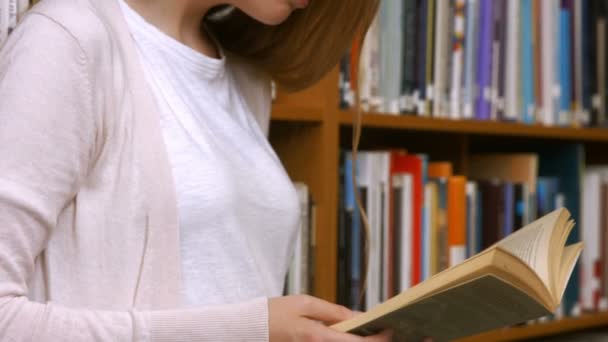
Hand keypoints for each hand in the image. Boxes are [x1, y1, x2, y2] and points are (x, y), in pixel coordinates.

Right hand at [268, 295, 391, 340]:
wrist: (248, 330)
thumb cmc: (274, 314)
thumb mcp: (304, 304)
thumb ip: (333, 311)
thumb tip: (358, 315)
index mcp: (317, 337)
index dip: (379, 339)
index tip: (391, 329)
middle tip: (386, 331)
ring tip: (372, 332)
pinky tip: (352, 334)